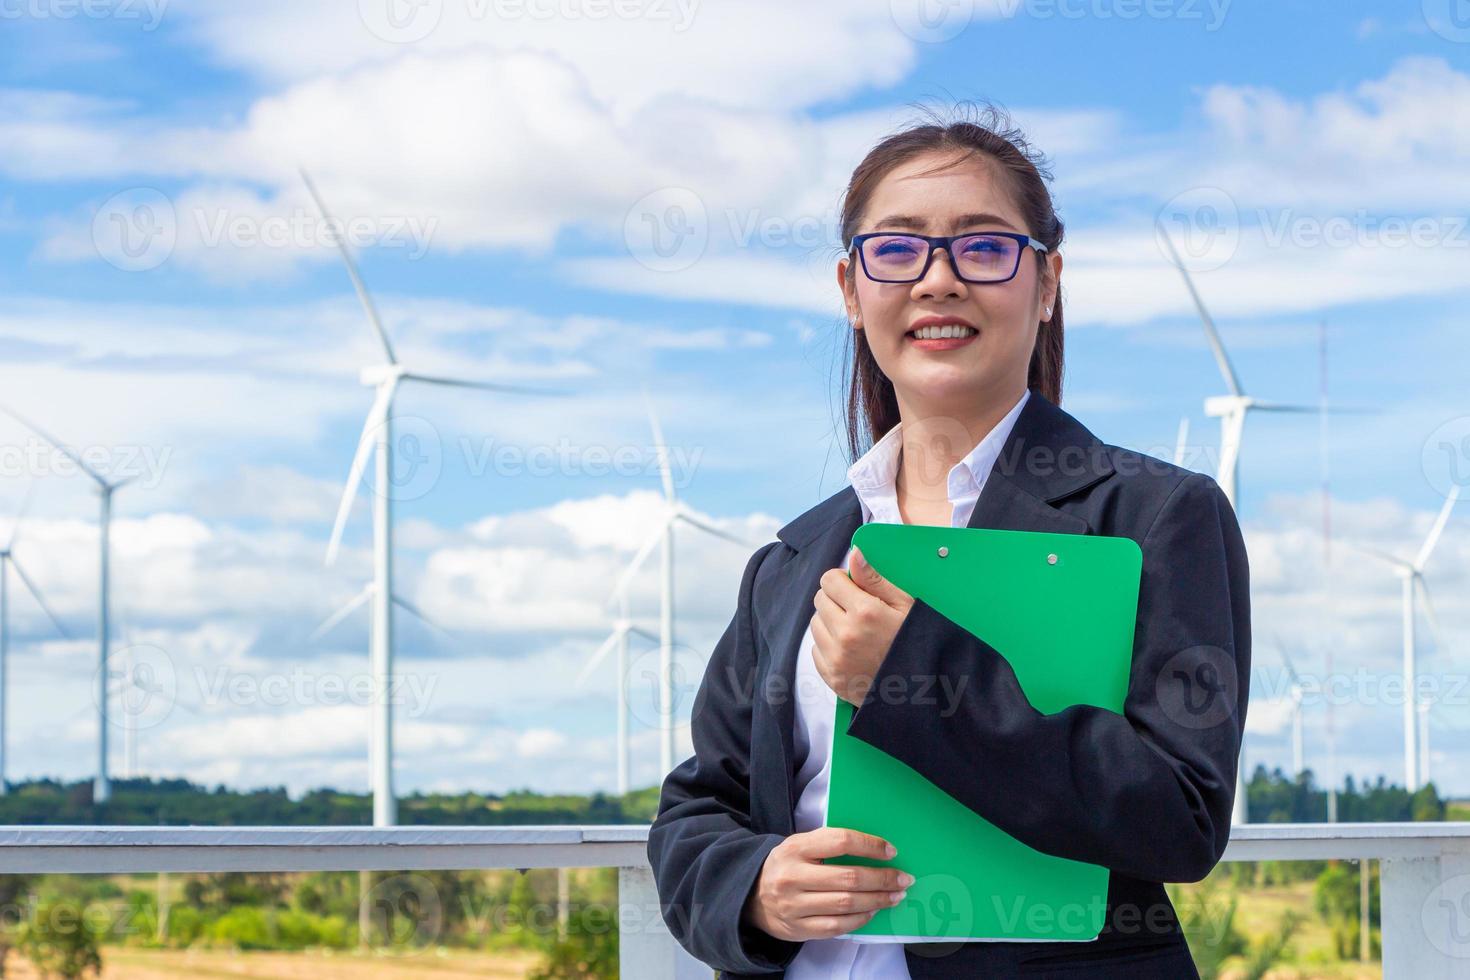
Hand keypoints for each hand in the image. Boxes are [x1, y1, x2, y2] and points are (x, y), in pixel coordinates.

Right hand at [742, 827, 914, 941]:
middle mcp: (793, 876)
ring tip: (895, 895)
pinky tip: (873, 911)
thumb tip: (875, 849)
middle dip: (882, 879)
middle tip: (904, 879)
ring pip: (846, 904)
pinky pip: (838, 925)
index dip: (869, 845)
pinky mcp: (798, 928)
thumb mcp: (799, 846)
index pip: (839, 842)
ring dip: (877, 900)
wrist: (750, 896)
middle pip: (848, 878)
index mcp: (795, 848)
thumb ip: (829, 845)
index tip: (891, 851)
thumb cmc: (786, 866)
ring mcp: (794, 905)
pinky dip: (860, 919)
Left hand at [811, 546, 914, 705]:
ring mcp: (836, 659)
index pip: (829, 580)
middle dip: (836, 599)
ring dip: (830, 622)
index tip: (854, 588)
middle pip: (820, 599)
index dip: (842, 581)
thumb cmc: (917, 643)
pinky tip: (851, 650)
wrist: (921, 691)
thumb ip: (876, 579)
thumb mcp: (906, 606)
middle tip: (858, 610)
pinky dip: (829, 646)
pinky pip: (816, 650)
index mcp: (865, 613)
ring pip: (815, 624)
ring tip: (856, 631)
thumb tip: (854, 554)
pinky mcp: (831, 677)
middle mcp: (845, 635)